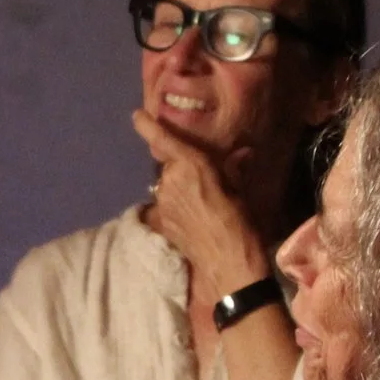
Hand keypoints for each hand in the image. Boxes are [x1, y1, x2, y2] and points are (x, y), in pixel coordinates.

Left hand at [133, 109, 266, 293]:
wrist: (228, 263)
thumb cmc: (240, 222)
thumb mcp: (239, 191)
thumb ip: (233, 169)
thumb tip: (242, 154)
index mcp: (191, 165)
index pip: (163, 140)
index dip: (148, 127)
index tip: (137, 116)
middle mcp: (170, 180)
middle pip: (169, 165)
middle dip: (180, 168)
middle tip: (203, 182)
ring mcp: (162, 202)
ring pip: (166, 186)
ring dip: (177, 188)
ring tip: (199, 204)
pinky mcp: (160, 221)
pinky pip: (165, 205)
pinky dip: (174, 206)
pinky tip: (191, 218)